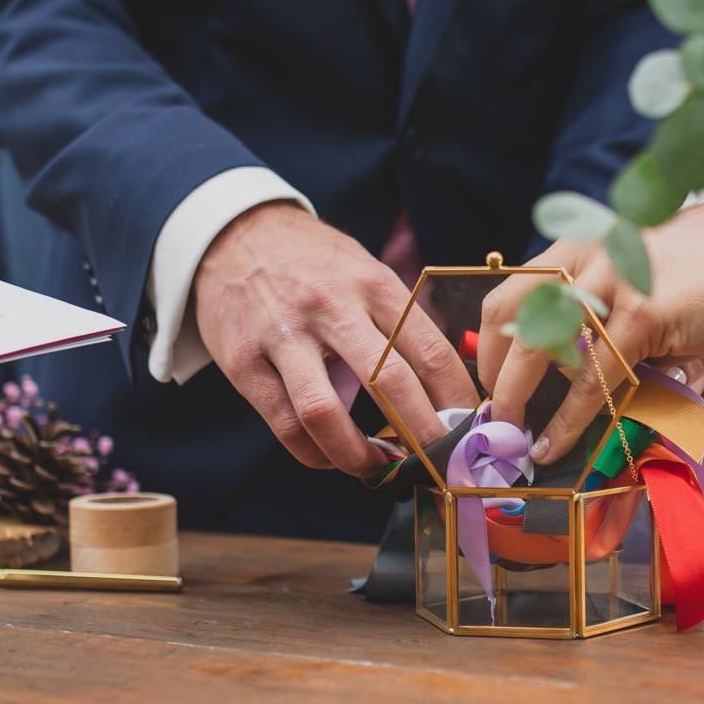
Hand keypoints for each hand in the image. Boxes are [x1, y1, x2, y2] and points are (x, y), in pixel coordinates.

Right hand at [194, 203, 477, 475]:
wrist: (234, 235)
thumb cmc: (314, 263)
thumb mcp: (365, 271)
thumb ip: (400, 322)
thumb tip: (447, 387)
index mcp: (372, 284)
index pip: (430, 350)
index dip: (456, 400)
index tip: (469, 432)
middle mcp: (330, 307)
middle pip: (389, 383)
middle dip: (422, 435)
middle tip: (439, 465)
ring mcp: (282, 335)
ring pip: (325, 413)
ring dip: (358, 455)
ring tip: (378, 468)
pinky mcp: (243, 361)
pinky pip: (284, 424)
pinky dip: (313, 454)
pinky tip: (331, 458)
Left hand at [479, 203, 703, 464]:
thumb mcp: (648, 289)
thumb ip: (609, 325)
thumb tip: (571, 383)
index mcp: (586, 246)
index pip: (512, 294)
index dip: (491, 345)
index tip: (490, 385)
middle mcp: (590, 255)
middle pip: (510, 317)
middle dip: (493, 374)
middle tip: (494, 418)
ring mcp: (615, 281)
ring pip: (541, 347)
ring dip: (517, 399)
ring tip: (514, 438)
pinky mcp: (644, 314)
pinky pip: (592, 377)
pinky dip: (567, 419)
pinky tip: (555, 445)